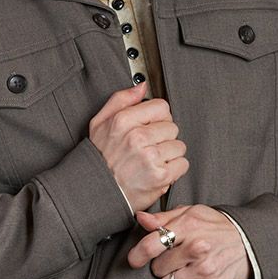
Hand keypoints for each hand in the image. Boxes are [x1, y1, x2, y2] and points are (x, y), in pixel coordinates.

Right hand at [88, 81, 189, 212]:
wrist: (95, 191)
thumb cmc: (99, 158)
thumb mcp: (100, 123)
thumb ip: (121, 100)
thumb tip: (142, 87)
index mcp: (123, 121)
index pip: (161, 107)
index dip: (158, 117)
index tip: (151, 127)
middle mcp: (137, 137)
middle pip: (172, 127)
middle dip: (163, 137)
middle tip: (148, 147)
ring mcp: (150, 157)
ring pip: (179, 146)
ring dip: (169, 154)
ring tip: (152, 161)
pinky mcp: (160, 176)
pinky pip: (182, 164)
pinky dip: (174, 170)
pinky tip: (158, 171)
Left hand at [128, 205, 252, 278]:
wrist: (248, 241)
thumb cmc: (215, 227)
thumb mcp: (191, 213)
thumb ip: (163, 218)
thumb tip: (141, 218)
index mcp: (189, 226)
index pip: (152, 244)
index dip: (138, 254)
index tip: (135, 260)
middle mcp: (197, 248)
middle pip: (158, 267)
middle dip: (160, 266)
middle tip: (170, 261)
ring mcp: (205, 269)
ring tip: (178, 273)